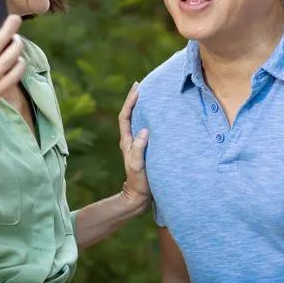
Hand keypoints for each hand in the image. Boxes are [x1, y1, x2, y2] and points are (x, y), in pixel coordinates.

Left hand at [117, 82, 150, 212]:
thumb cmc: (139, 182)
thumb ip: (139, 149)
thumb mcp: (138, 166)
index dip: (130, 102)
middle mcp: (130, 141)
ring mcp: (137, 145)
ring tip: (151, 95)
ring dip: (142, 107)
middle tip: (142, 84)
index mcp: (127, 142)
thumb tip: (145, 130)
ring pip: (138, 121)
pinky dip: (150, 119)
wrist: (139, 197)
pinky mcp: (145, 149)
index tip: (137, 89)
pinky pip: (146, 129)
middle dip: (135, 99)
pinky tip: (159, 116)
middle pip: (130, 114)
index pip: (125, 116)